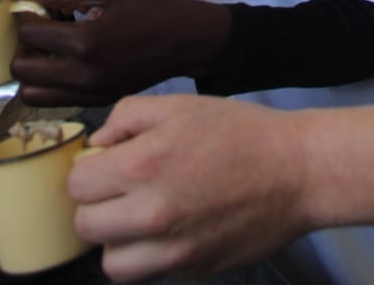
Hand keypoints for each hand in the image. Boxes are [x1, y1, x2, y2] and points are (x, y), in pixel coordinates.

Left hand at [10, 0, 230, 105]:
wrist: (184, 40)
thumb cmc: (149, 7)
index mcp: (85, 43)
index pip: (28, 34)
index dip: (25, 14)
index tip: (35, 5)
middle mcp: (83, 76)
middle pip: (21, 69)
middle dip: (24, 43)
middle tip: (40, 25)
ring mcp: (89, 94)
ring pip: (32, 92)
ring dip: (32, 67)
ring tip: (50, 44)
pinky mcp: (96, 102)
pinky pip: (54, 99)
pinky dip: (50, 81)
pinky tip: (67, 57)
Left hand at [70, 94, 309, 280]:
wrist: (296, 171)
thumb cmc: (241, 133)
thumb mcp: (181, 105)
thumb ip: (127, 116)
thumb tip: (98, 145)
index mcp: (145, 164)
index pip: (77, 186)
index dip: (88, 171)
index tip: (107, 165)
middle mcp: (153, 213)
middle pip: (85, 228)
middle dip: (96, 206)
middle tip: (120, 189)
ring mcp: (174, 249)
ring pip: (112, 264)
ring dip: (117, 241)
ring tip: (138, 217)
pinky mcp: (193, 269)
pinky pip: (148, 273)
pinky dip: (148, 256)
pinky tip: (168, 228)